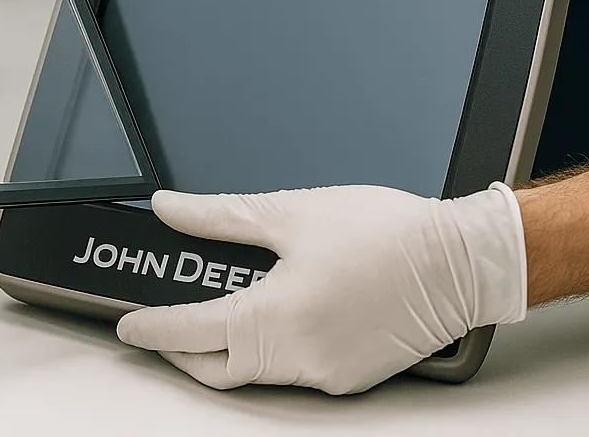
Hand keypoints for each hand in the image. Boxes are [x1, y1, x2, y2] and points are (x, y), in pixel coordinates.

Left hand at [116, 184, 526, 394]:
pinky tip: (275, 319)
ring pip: (255, 373)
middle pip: (216, 369)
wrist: (460, 261)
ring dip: (228, 349)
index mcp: (275, 316)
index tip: (128, 325)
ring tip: (218, 309)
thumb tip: (173, 209)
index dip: (152, 328)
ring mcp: (325, 373)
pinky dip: (271, 352)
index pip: (190, 332)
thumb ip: (220, 216)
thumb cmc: (389, 233)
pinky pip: (293, 374)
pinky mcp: (349, 378)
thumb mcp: (291, 212)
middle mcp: (298, 357)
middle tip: (162, 326)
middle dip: (182, 351)